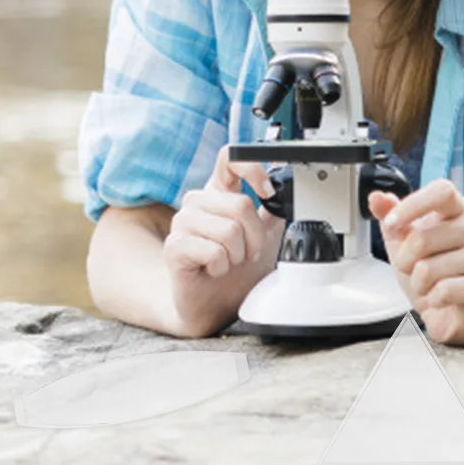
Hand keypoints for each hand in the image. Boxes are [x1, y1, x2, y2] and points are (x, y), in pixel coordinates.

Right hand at [163, 147, 283, 336]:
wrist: (212, 305)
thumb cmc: (233, 271)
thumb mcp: (262, 238)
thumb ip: (272, 213)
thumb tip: (289, 193)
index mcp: (218, 193)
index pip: (229, 159)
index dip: (253, 169)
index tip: (268, 192)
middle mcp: (198, 202)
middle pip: (239, 204)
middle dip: (254, 237)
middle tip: (247, 253)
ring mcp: (182, 222)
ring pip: (228, 230)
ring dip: (238, 255)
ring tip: (229, 262)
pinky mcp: (174, 246)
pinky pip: (213, 251)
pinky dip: (222, 267)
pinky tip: (214, 270)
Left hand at [367, 178, 463, 344]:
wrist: (455, 312)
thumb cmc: (433, 273)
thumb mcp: (403, 243)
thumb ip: (390, 217)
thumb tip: (376, 198)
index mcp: (457, 210)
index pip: (441, 191)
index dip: (412, 205)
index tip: (391, 225)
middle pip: (422, 238)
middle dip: (404, 261)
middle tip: (414, 270)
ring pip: (429, 269)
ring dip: (419, 284)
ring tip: (431, 286)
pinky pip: (444, 291)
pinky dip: (432, 299)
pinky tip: (442, 299)